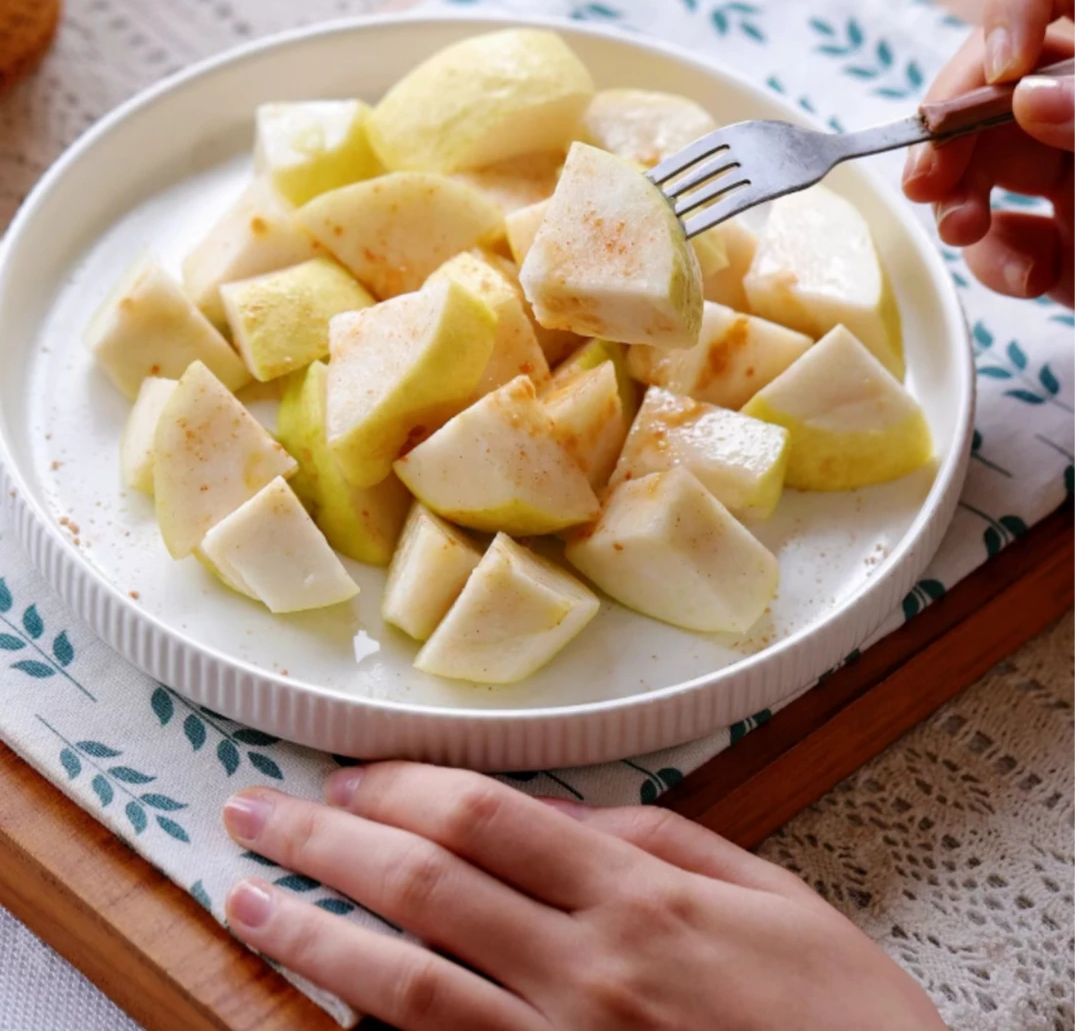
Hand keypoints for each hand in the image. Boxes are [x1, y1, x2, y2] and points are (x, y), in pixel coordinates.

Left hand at [222, 763, 944, 1029]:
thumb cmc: (841, 1016)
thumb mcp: (774, 896)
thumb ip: (666, 840)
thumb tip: (566, 812)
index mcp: (641, 896)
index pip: (486, 817)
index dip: (402, 786)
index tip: (346, 772)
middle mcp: (587, 968)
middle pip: (426, 885)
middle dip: (327, 841)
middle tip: (254, 813)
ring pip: (406, 985)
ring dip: (313, 937)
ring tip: (244, 902)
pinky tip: (320, 1008)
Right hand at [902, 0, 1077, 307]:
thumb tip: (1027, 97)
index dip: (1021, 4)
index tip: (1005, 64)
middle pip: (996, 81)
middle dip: (953, 127)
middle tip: (929, 172)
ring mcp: (1074, 170)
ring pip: (982, 166)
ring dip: (958, 200)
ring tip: (962, 229)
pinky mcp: (1060, 239)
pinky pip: (1003, 239)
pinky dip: (1000, 261)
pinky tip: (1031, 276)